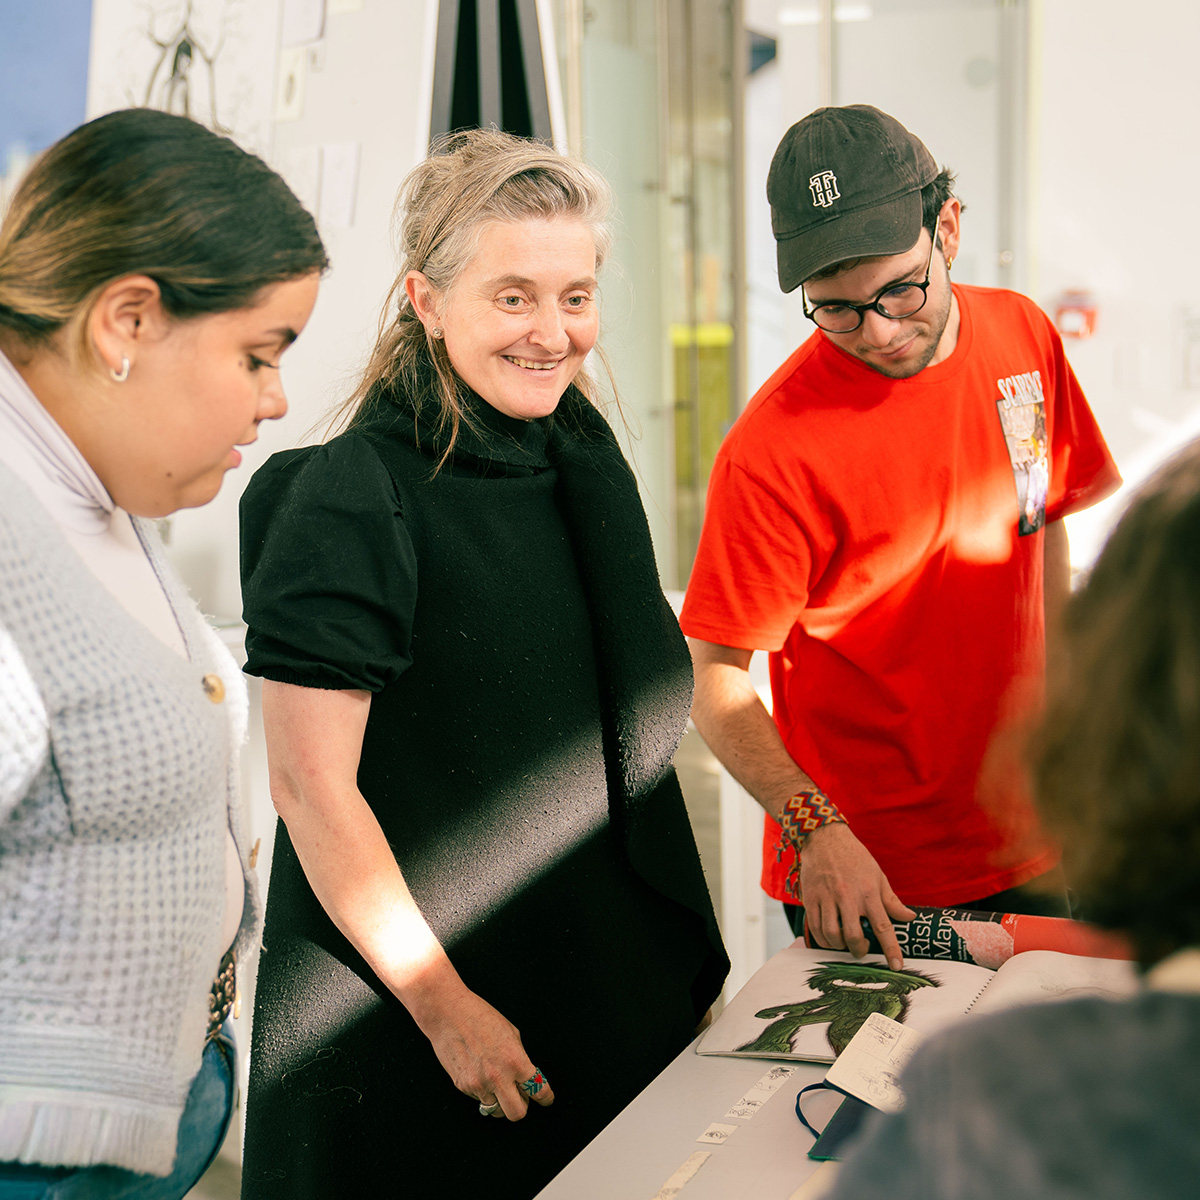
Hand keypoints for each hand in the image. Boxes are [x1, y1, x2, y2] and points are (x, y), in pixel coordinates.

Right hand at [414, 984, 555, 1121]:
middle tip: (521, 1096)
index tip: (546, 1099)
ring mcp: (479, 1085)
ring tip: (498, 1084)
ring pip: (496, 1110)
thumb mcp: (511, 1033)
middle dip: (522, 1107)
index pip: (538, 1090)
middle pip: (517, 1114)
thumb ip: (520, 1057)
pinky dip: (483, 1092)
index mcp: (515, 1061)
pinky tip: (481, 1074)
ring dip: (501, 1101)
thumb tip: (525, 1076)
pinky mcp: (463, 1087)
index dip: (546, 1098)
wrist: (449, 1013)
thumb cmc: (480, 1017)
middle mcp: (498, 1077)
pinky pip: (479, 1099)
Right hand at [799, 822, 915, 969]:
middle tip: (862, 949)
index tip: (897, 966)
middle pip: (854, 936)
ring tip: (845, 942)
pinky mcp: (811, 899)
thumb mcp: (878, 875)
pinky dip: (822, 939)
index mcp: (868, 892)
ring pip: (832, 935)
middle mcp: (847, 897)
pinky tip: (829, 938)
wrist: (824, 838)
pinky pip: (814, 928)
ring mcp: (827, 898)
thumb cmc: (854, 857)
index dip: (891, 949)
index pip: (883, 927)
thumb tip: (909, 917)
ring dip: (840, 946)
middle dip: (860, 950)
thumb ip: (891, 900)